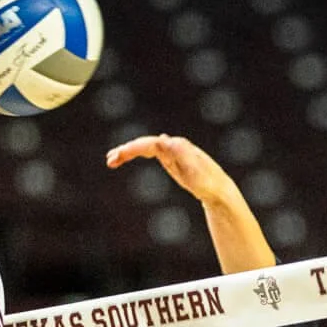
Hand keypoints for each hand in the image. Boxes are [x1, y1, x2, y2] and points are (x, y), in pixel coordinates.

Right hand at [106, 133, 245, 207]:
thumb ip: (180, 154)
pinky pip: (147, 153)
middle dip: (127, 150)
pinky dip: (134, 155)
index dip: (135, 149)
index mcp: (177, 146)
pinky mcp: (168, 159)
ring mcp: (169, 151)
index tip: (121, 155)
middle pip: (144, 144)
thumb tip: (161, 138)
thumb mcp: (194, 170)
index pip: (150, 144)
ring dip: (127, 152)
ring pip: (143, 148)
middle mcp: (171, 145)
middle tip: (110, 159)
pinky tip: (123, 158)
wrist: (217, 188)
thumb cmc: (208, 182)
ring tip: (110, 161)